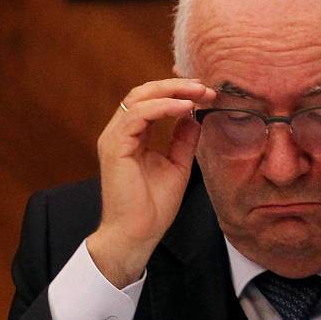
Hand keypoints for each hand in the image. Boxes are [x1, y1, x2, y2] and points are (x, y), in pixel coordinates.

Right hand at [87, 78, 215, 287]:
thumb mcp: (178, 165)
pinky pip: (139, 115)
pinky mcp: (114, 147)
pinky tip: (185, 108)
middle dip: (177, 85)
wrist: (138, 234)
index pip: (152, 100)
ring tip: (199, 93)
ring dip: (173, 91)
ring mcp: (114, 138)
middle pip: (144, 92)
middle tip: (205, 86)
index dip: (178, 91)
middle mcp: (120, 132)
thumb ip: (183, 140)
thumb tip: (195, 116)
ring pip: (140, 97)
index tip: (206, 92)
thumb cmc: (154, 206)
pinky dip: (164, 107)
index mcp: (132, 136)